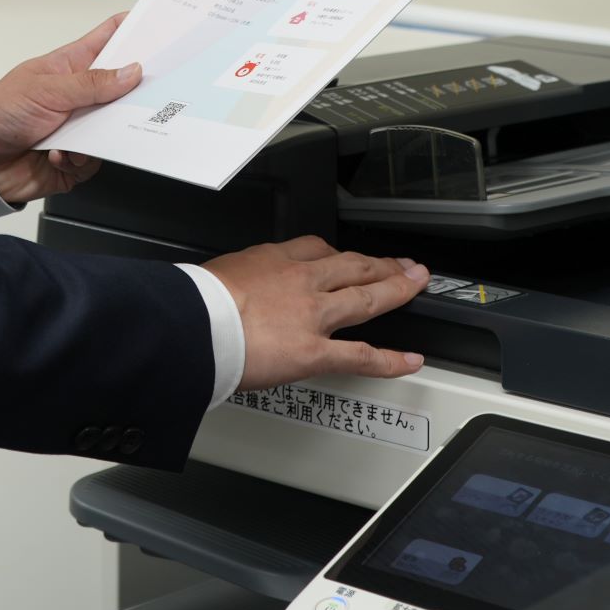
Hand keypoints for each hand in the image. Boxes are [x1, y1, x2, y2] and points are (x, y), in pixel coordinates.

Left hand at [0, 13, 141, 204]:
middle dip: (134, 95)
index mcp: (72, 66)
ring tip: (77, 140)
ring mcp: (80, 127)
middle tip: (143, 98)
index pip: (110, 39)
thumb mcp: (46, 90)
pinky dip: (80, 160)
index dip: (135, 30)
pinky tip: (58, 155)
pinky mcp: (77, 158)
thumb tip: (132, 71)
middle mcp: (80, 95)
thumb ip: (91, 84)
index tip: (163, 25)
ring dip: (100, 136)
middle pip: (124, 88)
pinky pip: (98, 160)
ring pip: (116, 128)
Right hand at [202, 236, 427, 389]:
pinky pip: (362, 355)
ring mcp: (313, 315)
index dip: (338, 254)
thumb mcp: (218, 273)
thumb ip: (238, 280)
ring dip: (397, 290)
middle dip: (382, 264)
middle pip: (353, 266)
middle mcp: (301, 281)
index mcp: (273, 260)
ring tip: (416, 286)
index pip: (316, 248)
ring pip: (366, 299)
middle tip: (403, 264)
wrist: (192, 324)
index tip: (346, 257)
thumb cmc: (195, 301)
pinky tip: (411, 360)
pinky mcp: (315, 352)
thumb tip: (236, 291)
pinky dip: (391, 360)